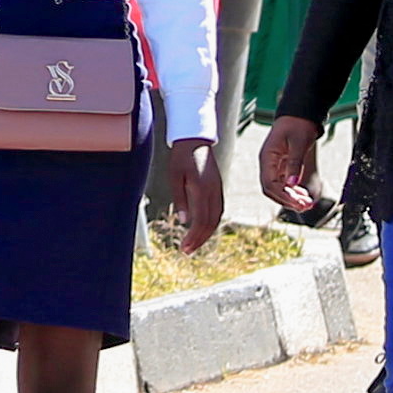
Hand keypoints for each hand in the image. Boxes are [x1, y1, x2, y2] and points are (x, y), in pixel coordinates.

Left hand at [164, 139, 223, 255]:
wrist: (195, 141)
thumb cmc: (181, 158)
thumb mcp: (175, 177)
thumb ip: (180, 199)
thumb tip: (184, 222)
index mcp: (202, 190)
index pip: (201, 220)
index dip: (194, 237)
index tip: (184, 248)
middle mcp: (213, 192)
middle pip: (210, 223)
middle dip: (199, 240)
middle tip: (186, 251)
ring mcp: (217, 191)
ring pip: (216, 218)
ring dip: (206, 233)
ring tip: (193, 244)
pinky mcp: (217, 189)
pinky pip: (217, 211)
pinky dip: (210, 223)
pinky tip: (202, 229)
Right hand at [257, 115, 326, 215]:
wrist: (300, 114)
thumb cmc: (298, 125)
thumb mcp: (299, 143)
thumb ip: (295, 164)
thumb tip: (293, 184)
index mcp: (267, 157)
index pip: (269, 184)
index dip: (283, 196)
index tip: (299, 203)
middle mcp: (268, 163)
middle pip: (271, 189)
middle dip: (287, 200)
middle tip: (305, 206)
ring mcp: (274, 165)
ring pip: (278, 188)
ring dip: (291, 197)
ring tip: (307, 203)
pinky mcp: (282, 166)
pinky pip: (284, 183)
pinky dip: (293, 191)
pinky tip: (304, 195)